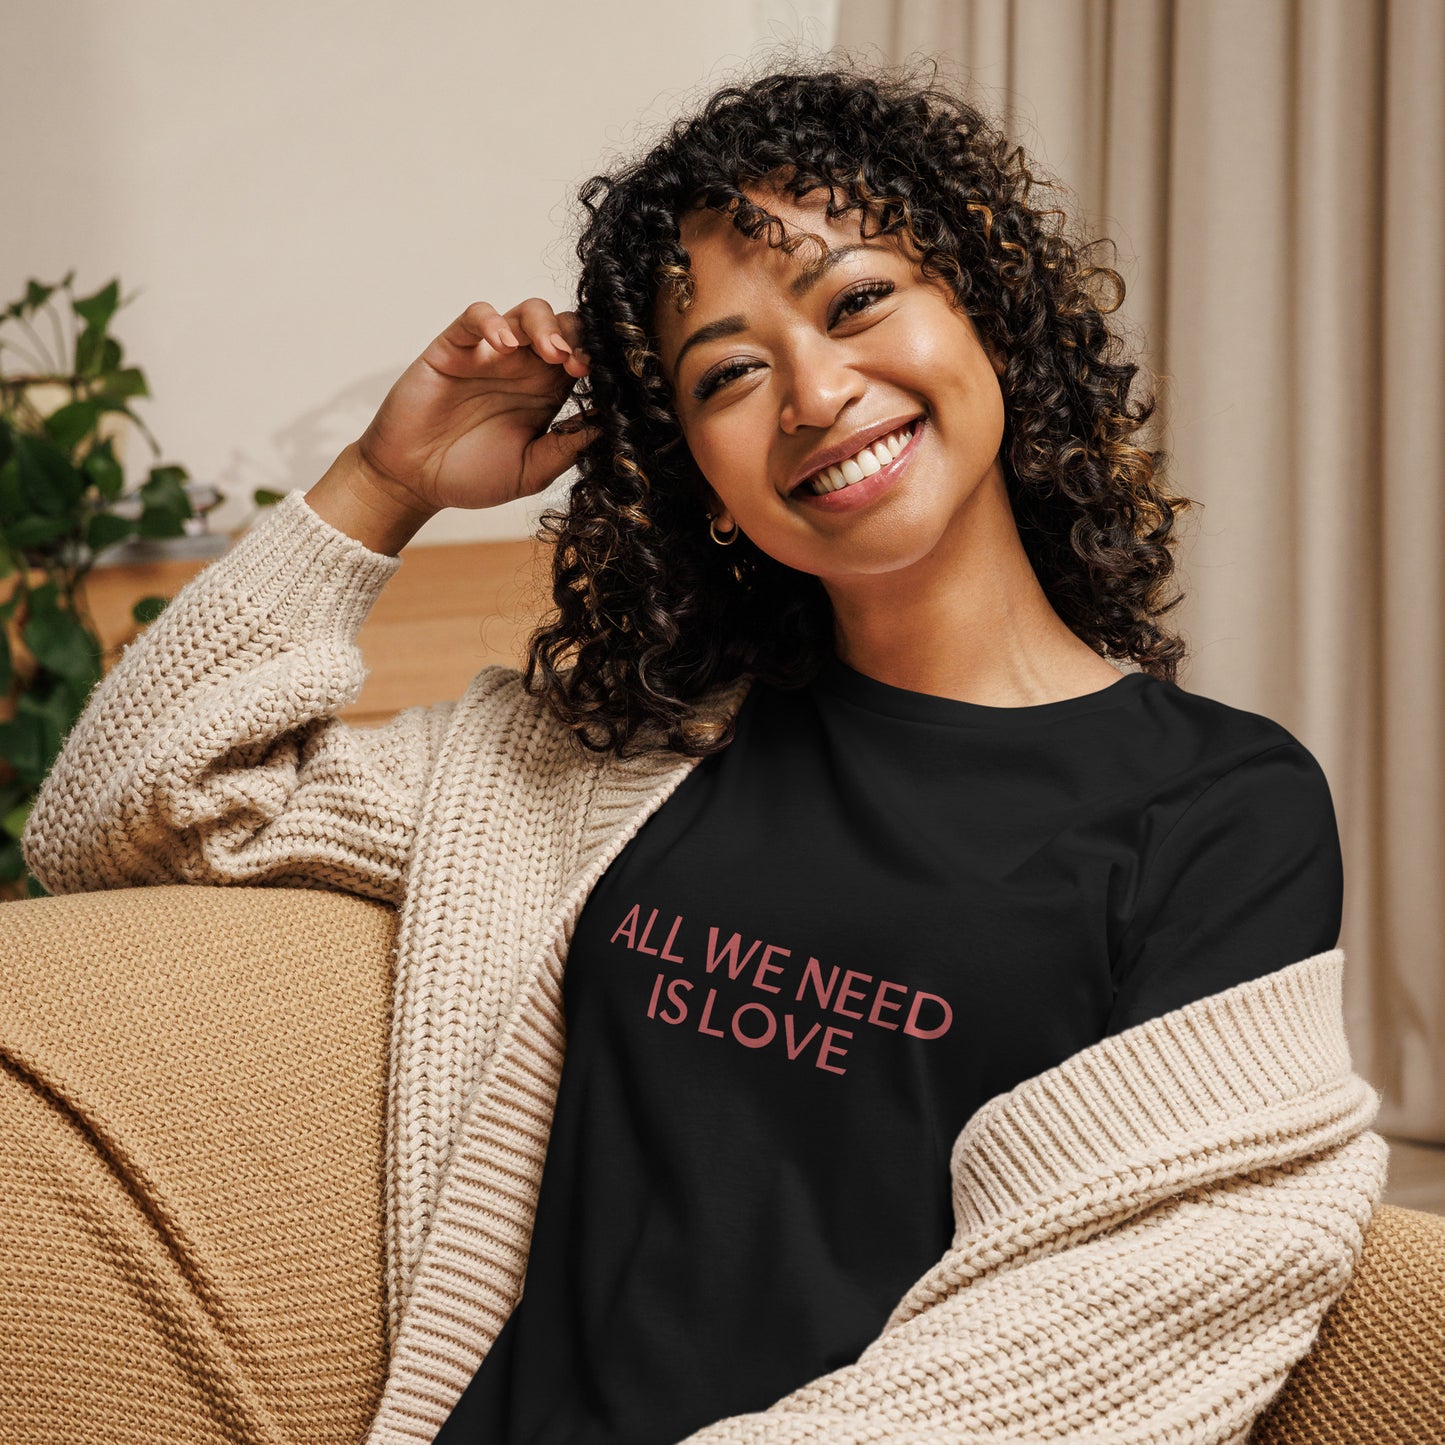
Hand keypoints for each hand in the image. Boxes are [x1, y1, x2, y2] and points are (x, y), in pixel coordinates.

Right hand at [354, 299, 597, 513]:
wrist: (414, 481)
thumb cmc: (471, 476)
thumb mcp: (530, 472)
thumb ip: (565, 449)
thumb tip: (606, 427)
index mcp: (547, 393)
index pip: (583, 358)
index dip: (596, 361)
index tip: (603, 380)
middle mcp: (523, 368)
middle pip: (563, 326)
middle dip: (578, 337)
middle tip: (578, 365)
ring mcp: (489, 354)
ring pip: (526, 312)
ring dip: (546, 325)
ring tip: (551, 352)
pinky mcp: (454, 347)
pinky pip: (475, 316)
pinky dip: (492, 321)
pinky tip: (503, 344)